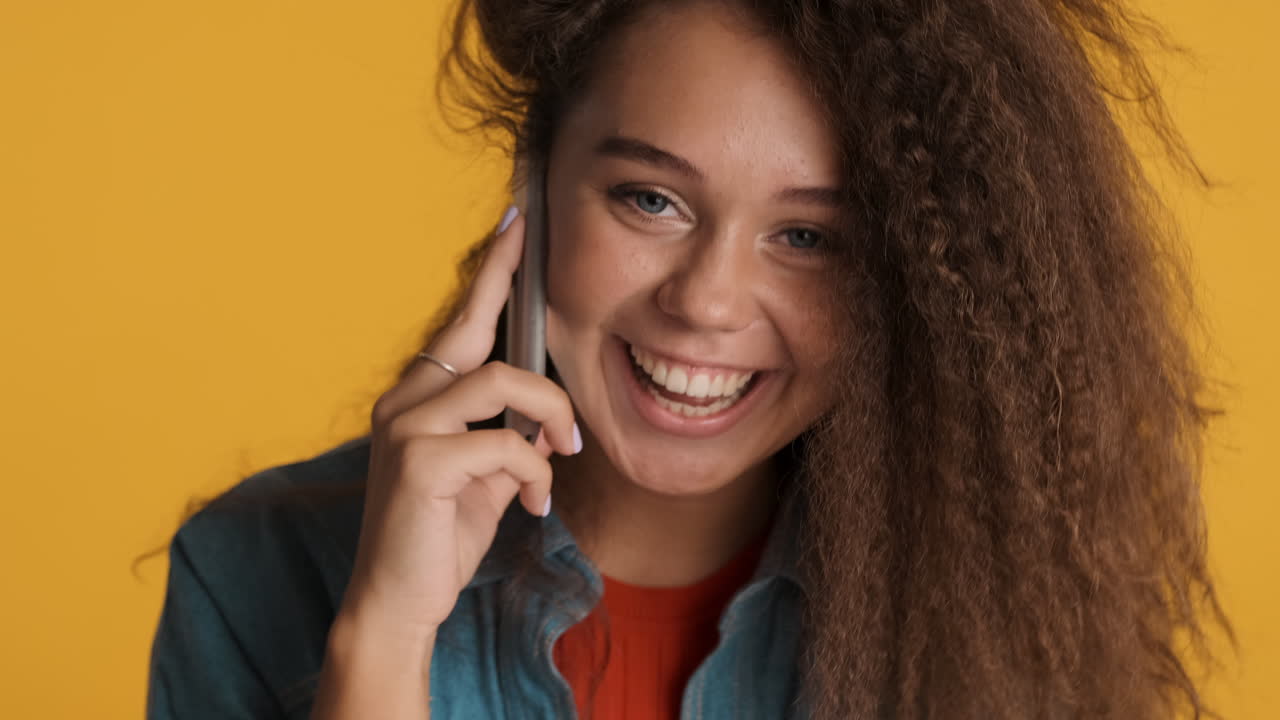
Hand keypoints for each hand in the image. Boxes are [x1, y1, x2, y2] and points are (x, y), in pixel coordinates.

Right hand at [341, 206, 579, 638]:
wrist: (397, 604)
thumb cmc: (437, 539)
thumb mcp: (484, 481)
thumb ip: (509, 440)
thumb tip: (549, 420)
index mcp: (416, 399)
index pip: (457, 324)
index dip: (490, 274)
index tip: (517, 223)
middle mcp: (403, 401)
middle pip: (477, 334)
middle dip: (513, 291)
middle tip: (543, 255)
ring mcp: (406, 426)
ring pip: (502, 380)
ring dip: (550, 414)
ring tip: (564, 452)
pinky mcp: (420, 461)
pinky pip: (504, 441)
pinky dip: (534, 468)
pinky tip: (535, 501)